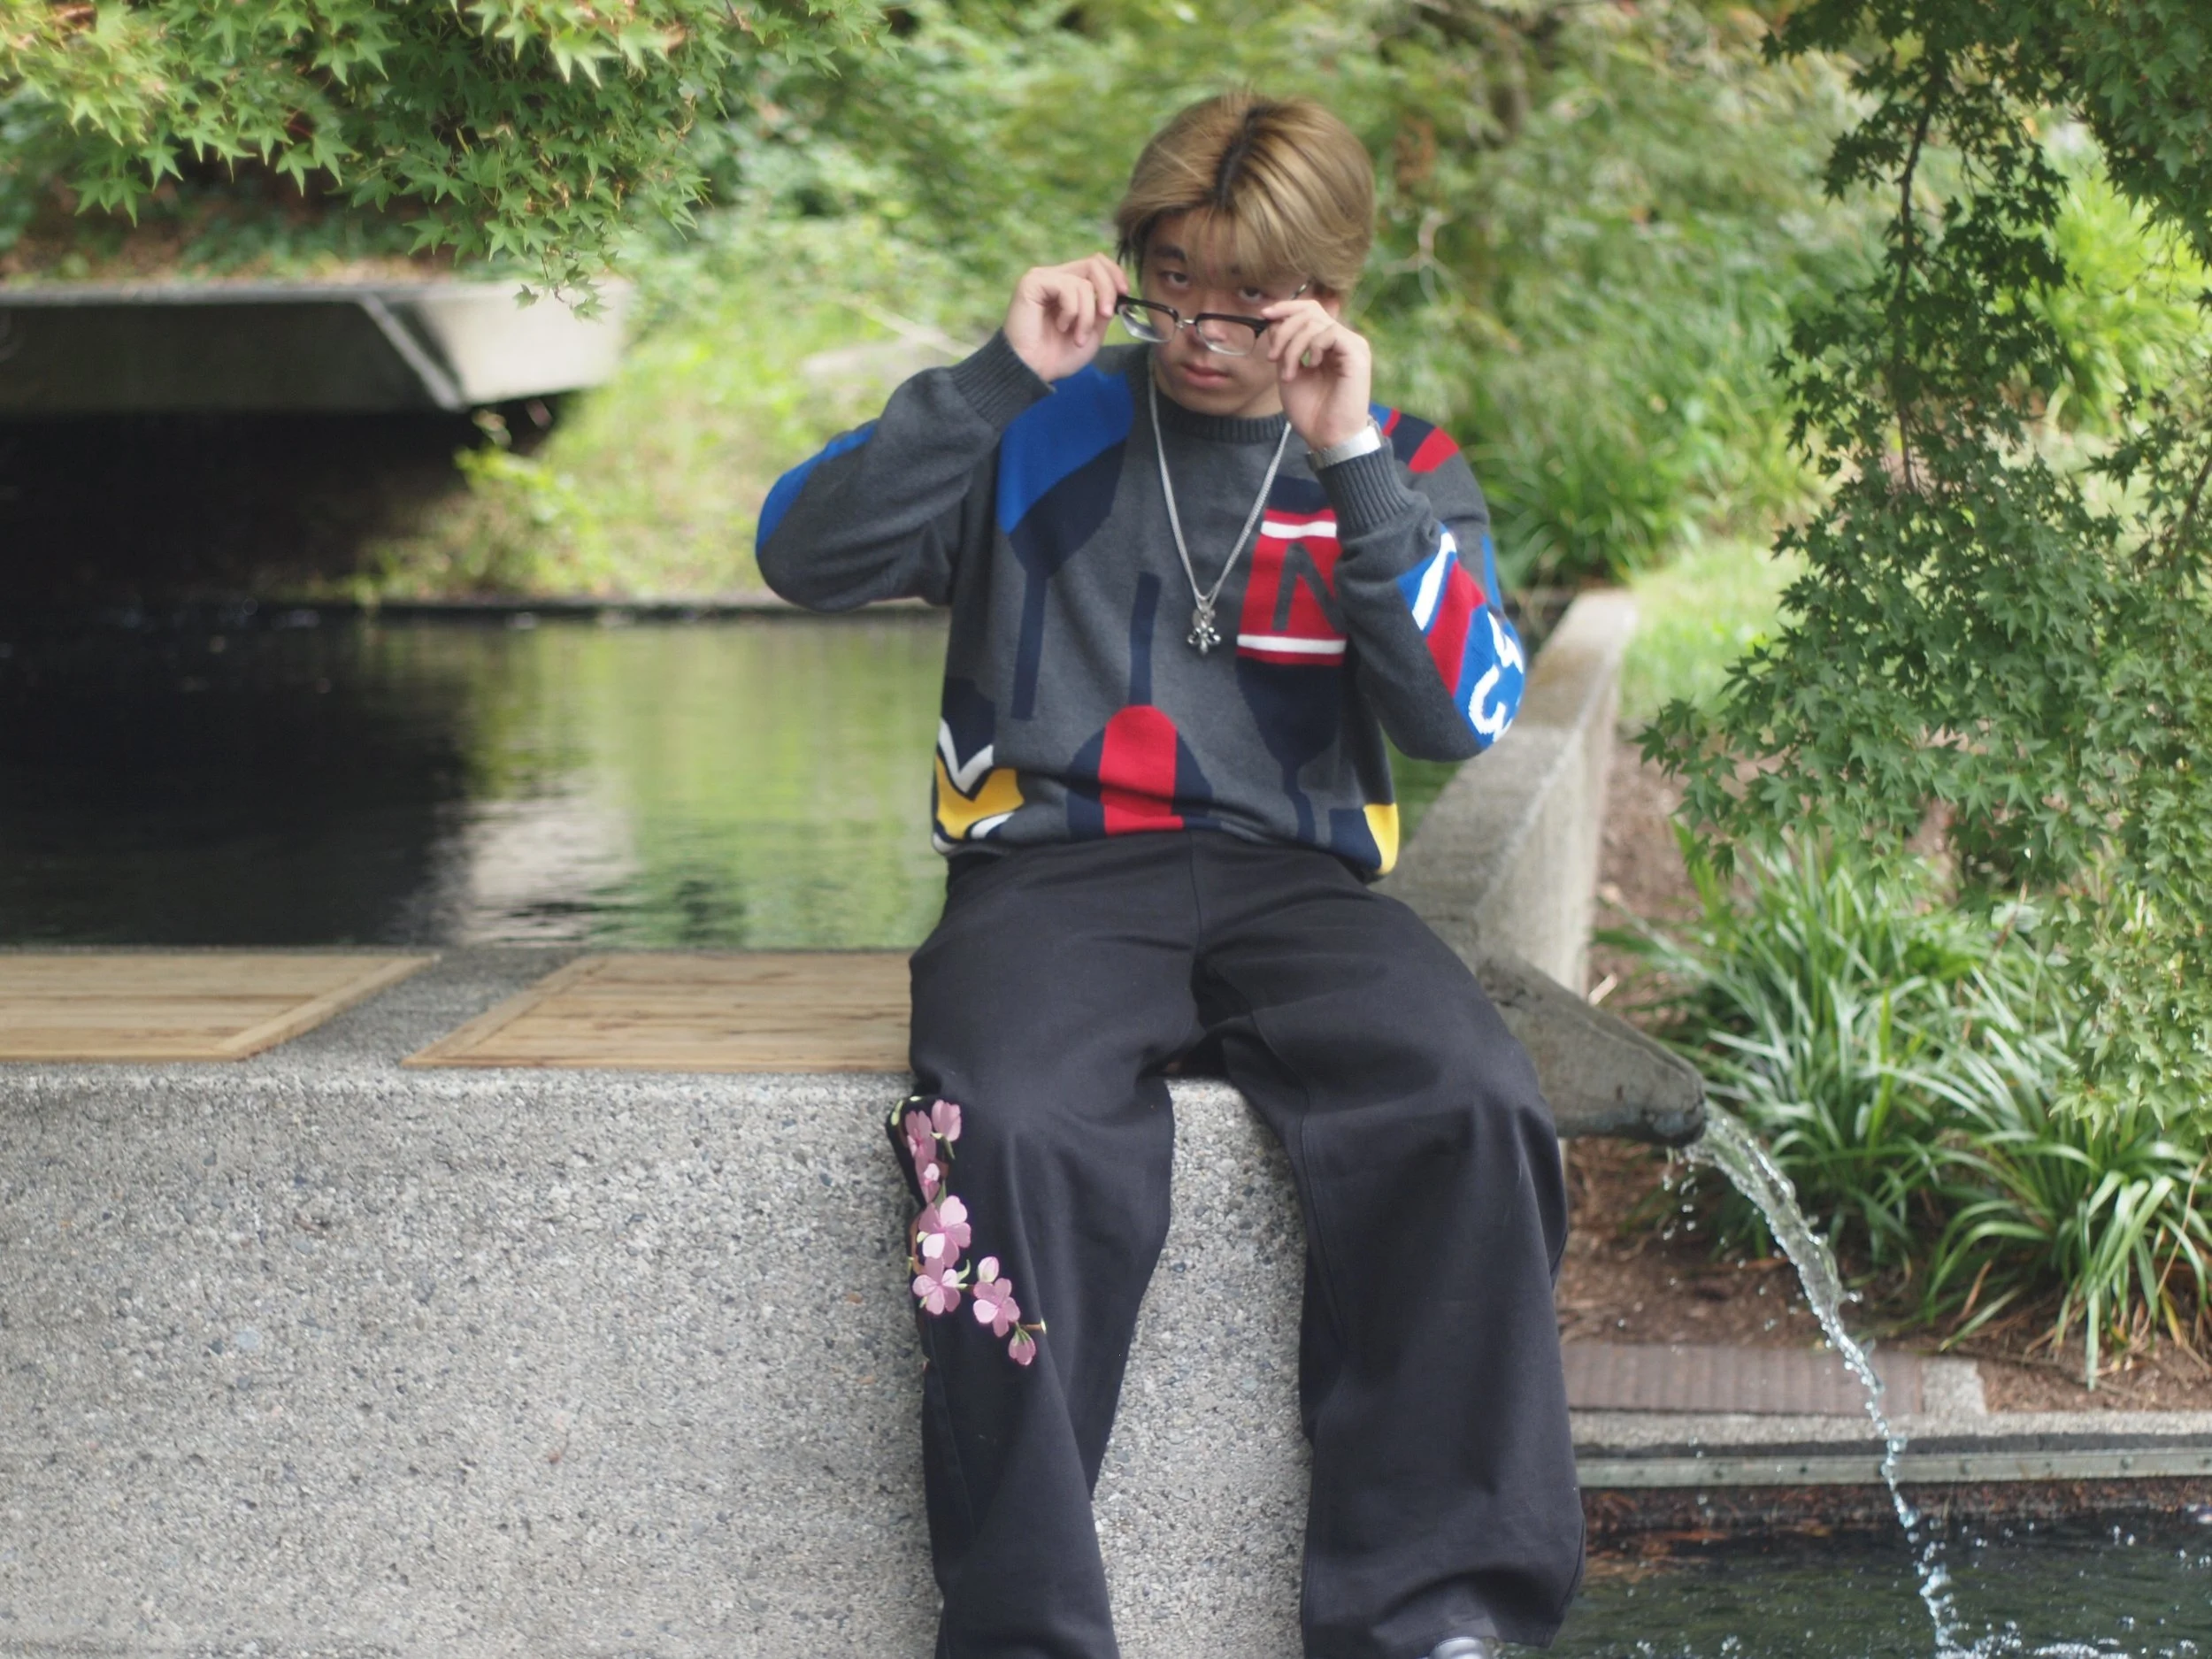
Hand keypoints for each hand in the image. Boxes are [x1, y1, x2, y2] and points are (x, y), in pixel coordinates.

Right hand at [1003, 255, 1127, 383]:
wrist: (1033, 371)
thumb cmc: (1058, 356)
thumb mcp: (1092, 332)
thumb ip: (1103, 309)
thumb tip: (1118, 292)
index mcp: (1069, 286)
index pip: (1096, 263)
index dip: (1115, 274)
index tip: (1125, 294)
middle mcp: (1056, 277)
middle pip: (1094, 263)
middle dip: (1108, 290)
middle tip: (1107, 315)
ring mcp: (1044, 278)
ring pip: (1083, 282)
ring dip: (1087, 315)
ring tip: (1076, 336)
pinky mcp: (1033, 282)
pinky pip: (1067, 287)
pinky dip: (1071, 311)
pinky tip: (1060, 326)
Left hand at [1261, 298, 1372, 452]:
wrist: (1328, 437)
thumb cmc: (1312, 411)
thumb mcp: (1289, 372)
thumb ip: (1284, 346)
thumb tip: (1274, 320)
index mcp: (1329, 343)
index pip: (1310, 309)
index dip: (1286, 307)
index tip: (1264, 314)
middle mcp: (1343, 339)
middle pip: (1310, 310)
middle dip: (1284, 330)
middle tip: (1273, 357)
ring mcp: (1352, 345)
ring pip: (1315, 322)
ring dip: (1293, 347)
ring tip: (1289, 374)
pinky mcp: (1357, 353)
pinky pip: (1330, 332)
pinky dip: (1312, 347)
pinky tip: (1311, 366)